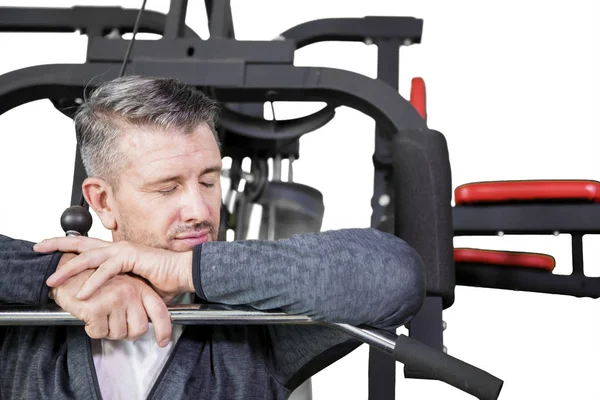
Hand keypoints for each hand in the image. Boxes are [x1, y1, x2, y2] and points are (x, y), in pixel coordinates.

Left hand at [35, 236, 193, 302]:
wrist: (183, 273)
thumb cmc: (164, 279)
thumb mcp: (134, 286)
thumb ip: (119, 289)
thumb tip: (109, 303)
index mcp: (117, 252)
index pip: (87, 247)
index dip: (67, 248)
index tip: (49, 251)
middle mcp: (117, 248)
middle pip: (81, 243)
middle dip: (57, 245)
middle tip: (38, 247)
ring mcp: (123, 250)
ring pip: (90, 256)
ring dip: (70, 268)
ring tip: (55, 280)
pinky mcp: (131, 257)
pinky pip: (108, 269)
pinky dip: (94, 281)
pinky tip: (84, 293)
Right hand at [51, 253, 172, 345]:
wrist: (66, 271)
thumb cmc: (94, 281)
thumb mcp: (123, 287)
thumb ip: (137, 302)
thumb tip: (146, 325)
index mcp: (139, 287)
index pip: (159, 310)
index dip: (163, 329)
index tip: (162, 342)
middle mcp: (130, 291)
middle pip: (139, 329)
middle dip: (126, 333)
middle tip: (114, 323)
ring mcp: (114, 299)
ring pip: (118, 334)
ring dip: (107, 330)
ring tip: (100, 314)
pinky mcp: (97, 307)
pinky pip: (99, 333)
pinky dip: (92, 329)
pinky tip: (89, 316)